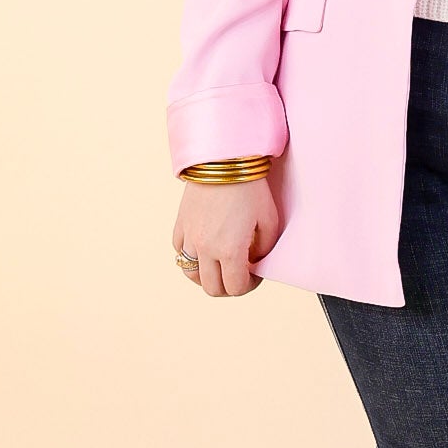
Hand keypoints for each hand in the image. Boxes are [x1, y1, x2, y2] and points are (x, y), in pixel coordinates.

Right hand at [172, 177, 279, 296]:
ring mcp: (189, 237)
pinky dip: (191, 257)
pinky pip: (179, 252)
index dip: (249, 287)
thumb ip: (263, 248)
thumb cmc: (250, 187)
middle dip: (228, 287)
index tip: (254, 275)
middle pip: (212, 288)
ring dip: (207, 276)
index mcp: (230, 251)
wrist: (224, 159)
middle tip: (238, 274)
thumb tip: (254, 260)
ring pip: (191, 275)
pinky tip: (205, 248)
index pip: (236, 288)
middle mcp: (206, 249)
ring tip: (219, 265)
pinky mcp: (180, 224)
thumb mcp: (268, 220)